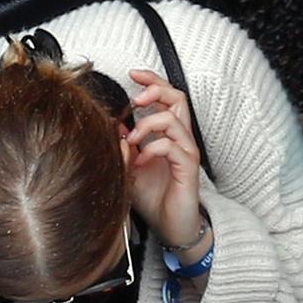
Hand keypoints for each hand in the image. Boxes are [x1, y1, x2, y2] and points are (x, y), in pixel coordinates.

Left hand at [122, 70, 210, 254]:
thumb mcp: (130, 167)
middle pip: (177, 98)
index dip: (152, 81)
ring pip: (173, 119)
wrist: (171, 227)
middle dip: (155, 90)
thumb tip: (114, 124)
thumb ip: (125, 146)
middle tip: (136, 98)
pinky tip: (140, 162)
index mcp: (168, 134)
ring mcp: (186, 152)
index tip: (133, 74)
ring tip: (132, 139)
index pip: (166, 97)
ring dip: (147, 124)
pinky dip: (152, 149)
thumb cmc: (154, 198)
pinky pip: (172, 146)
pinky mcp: (188, 168)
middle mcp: (180, 139)